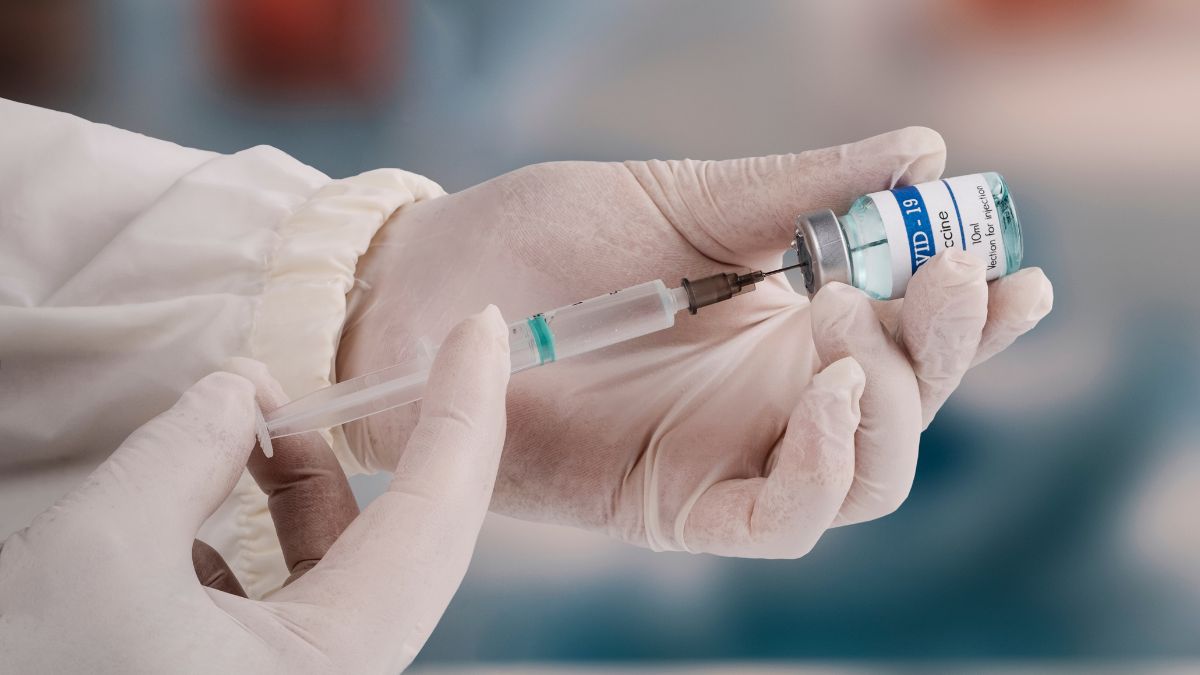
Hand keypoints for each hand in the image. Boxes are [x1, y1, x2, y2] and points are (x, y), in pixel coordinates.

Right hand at [0, 308, 510, 672]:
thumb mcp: (103, 548)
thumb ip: (186, 450)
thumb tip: (237, 391)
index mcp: (336, 667)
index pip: (435, 516)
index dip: (464, 410)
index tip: (482, 332)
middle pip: (404, 538)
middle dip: (399, 438)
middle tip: (413, 356)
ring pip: (336, 562)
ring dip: (300, 478)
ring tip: (247, 415)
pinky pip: (283, 591)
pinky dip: (255, 528)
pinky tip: (201, 491)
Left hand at [337, 128, 1052, 556]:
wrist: (424, 294)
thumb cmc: (538, 239)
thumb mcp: (677, 201)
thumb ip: (795, 191)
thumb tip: (924, 149)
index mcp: (784, 321)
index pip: (910, 331)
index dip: (976, 313)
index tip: (1018, 268)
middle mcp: (771, 397)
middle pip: (909, 409)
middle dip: (948, 351)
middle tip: (937, 278)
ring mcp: (730, 455)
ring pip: (868, 475)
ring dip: (894, 408)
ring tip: (855, 328)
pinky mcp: (676, 507)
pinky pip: (781, 520)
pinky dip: (823, 469)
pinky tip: (827, 393)